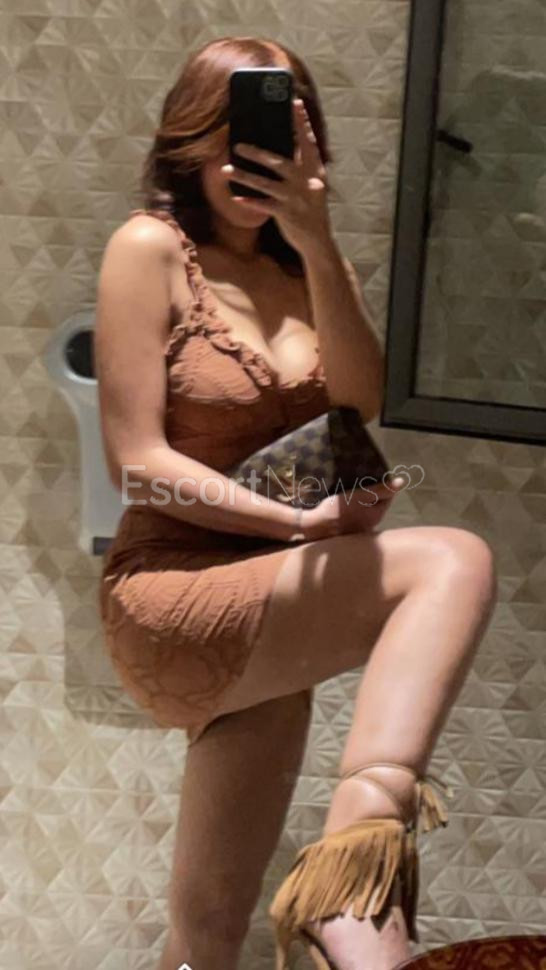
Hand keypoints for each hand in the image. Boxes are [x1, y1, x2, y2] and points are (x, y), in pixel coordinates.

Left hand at [221, 98, 331, 254]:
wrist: (318, 241)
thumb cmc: (309, 209)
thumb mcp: (311, 185)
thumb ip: (300, 167)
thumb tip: (280, 148)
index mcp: (315, 170)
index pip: (308, 142)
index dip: (302, 122)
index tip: (294, 102)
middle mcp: (307, 182)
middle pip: (279, 162)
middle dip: (257, 153)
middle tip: (237, 145)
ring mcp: (296, 199)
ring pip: (266, 183)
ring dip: (244, 176)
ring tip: (226, 169)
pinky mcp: (287, 214)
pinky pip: (264, 205)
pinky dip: (249, 202)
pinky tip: (236, 198)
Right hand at [301, 477, 406, 540]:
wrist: (315, 526)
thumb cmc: (338, 509)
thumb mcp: (361, 495)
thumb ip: (381, 490)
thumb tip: (402, 482)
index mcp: (377, 516)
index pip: (388, 497)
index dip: (382, 485)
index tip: (373, 477)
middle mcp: (371, 526)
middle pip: (377, 504)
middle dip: (373, 493)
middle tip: (363, 482)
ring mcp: (360, 530)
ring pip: (366, 510)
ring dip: (363, 501)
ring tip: (354, 490)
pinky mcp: (348, 531)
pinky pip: (356, 516)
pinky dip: (354, 508)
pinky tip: (345, 503)